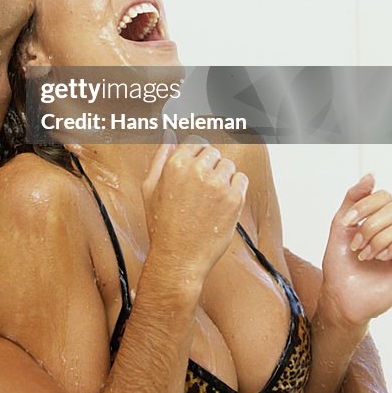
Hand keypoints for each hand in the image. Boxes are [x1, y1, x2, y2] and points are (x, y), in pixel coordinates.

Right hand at [141, 141, 247, 282]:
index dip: (195, 158)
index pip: (194, 143)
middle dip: (209, 166)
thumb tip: (169, 134)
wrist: (178, 258)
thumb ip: (159, 156)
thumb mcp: (149, 188)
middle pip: (212, 152)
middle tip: (202, 189)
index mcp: (175, 164)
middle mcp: (197, 170)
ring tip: (211, 198)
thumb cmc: (161, 225)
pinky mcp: (233, 199)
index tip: (196, 171)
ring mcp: (217, 184)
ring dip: (222, 177)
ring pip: (228, 165)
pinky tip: (222, 203)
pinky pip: (241, 179)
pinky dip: (235, 188)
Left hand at [319, 175, 391, 328]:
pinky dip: (391, 248)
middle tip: (356, 244)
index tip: (347, 222)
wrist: (340, 294)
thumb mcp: (341, 224)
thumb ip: (354, 198)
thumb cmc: (340, 262)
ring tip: (364, 254)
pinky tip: (379, 258)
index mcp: (379, 219)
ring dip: (377, 239)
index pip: (384, 196)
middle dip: (370, 224)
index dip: (365, 205)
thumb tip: (371, 176)